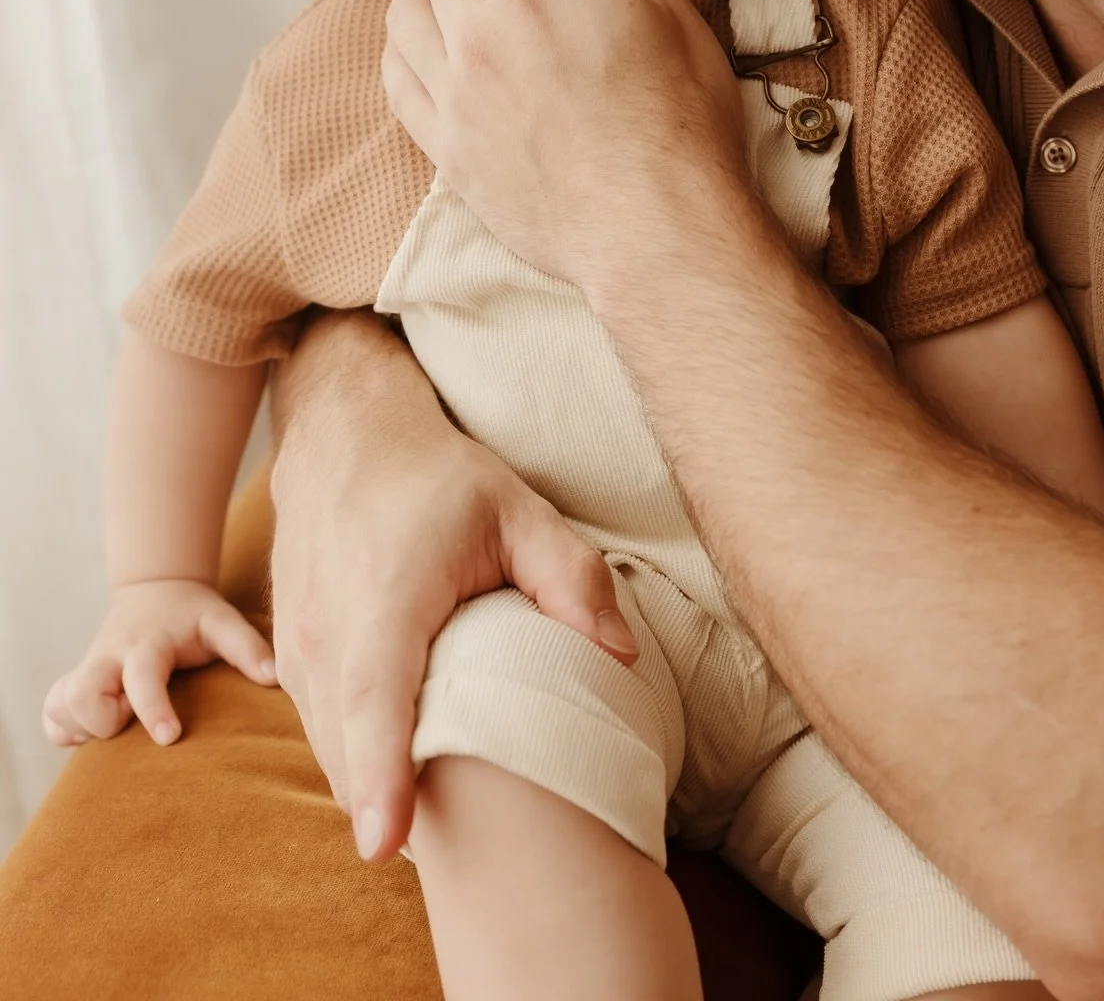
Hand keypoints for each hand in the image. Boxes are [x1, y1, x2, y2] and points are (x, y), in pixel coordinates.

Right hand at [42, 579, 274, 747]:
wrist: (156, 591)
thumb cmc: (193, 615)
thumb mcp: (222, 621)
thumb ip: (247, 647)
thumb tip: (275, 678)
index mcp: (148, 643)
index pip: (142, 676)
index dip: (152, 707)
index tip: (169, 737)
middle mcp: (110, 656)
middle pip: (81, 692)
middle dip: (101, 720)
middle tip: (129, 721)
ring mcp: (88, 669)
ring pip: (59, 705)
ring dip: (82, 725)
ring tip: (116, 723)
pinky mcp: (76, 682)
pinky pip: (52, 715)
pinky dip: (66, 728)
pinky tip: (95, 730)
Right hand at [269, 310, 639, 863]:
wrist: (343, 438)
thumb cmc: (436, 477)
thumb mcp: (516, 509)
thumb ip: (571, 578)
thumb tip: (622, 657)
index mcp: (386, 593)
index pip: (377, 697)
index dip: (380, 773)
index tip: (386, 842)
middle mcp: (325, 628)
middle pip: (352, 748)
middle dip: (400, 812)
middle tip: (476, 861)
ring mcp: (294, 649)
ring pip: (332, 751)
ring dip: (378, 790)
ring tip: (449, 829)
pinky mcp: (286, 662)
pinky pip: (321, 732)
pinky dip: (359, 762)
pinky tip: (410, 777)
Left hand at [381, 0, 747, 291]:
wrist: (663, 232)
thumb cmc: (681, 121)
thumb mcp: (664, 10)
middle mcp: (474, 35)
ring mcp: (453, 99)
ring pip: (401, 20)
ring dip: (429, 4)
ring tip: (466, 10)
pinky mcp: (448, 153)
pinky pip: (399, 84)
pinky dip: (411, 57)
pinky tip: (442, 60)